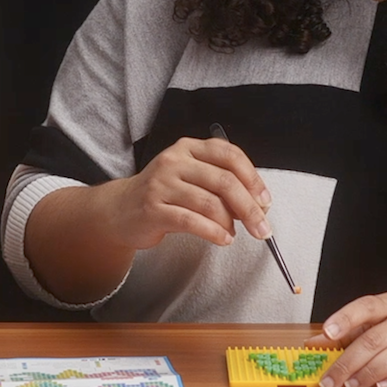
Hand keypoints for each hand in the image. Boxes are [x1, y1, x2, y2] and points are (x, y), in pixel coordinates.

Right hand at [90, 136, 272, 249]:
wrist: (120, 209)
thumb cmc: (163, 194)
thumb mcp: (190, 177)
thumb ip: (220, 183)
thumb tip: (257, 204)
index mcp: (188, 148)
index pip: (229, 155)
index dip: (253, 178)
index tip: (265, 201)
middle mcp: (174, 161)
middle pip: (225, 181)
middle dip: (250, 208)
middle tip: (262, 228)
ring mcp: (161, 184)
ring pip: (210, 203)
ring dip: (231, 223)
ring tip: (234, 234)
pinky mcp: (153, 208)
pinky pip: (191, 221)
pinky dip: (213, 233)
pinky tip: (222, 239)